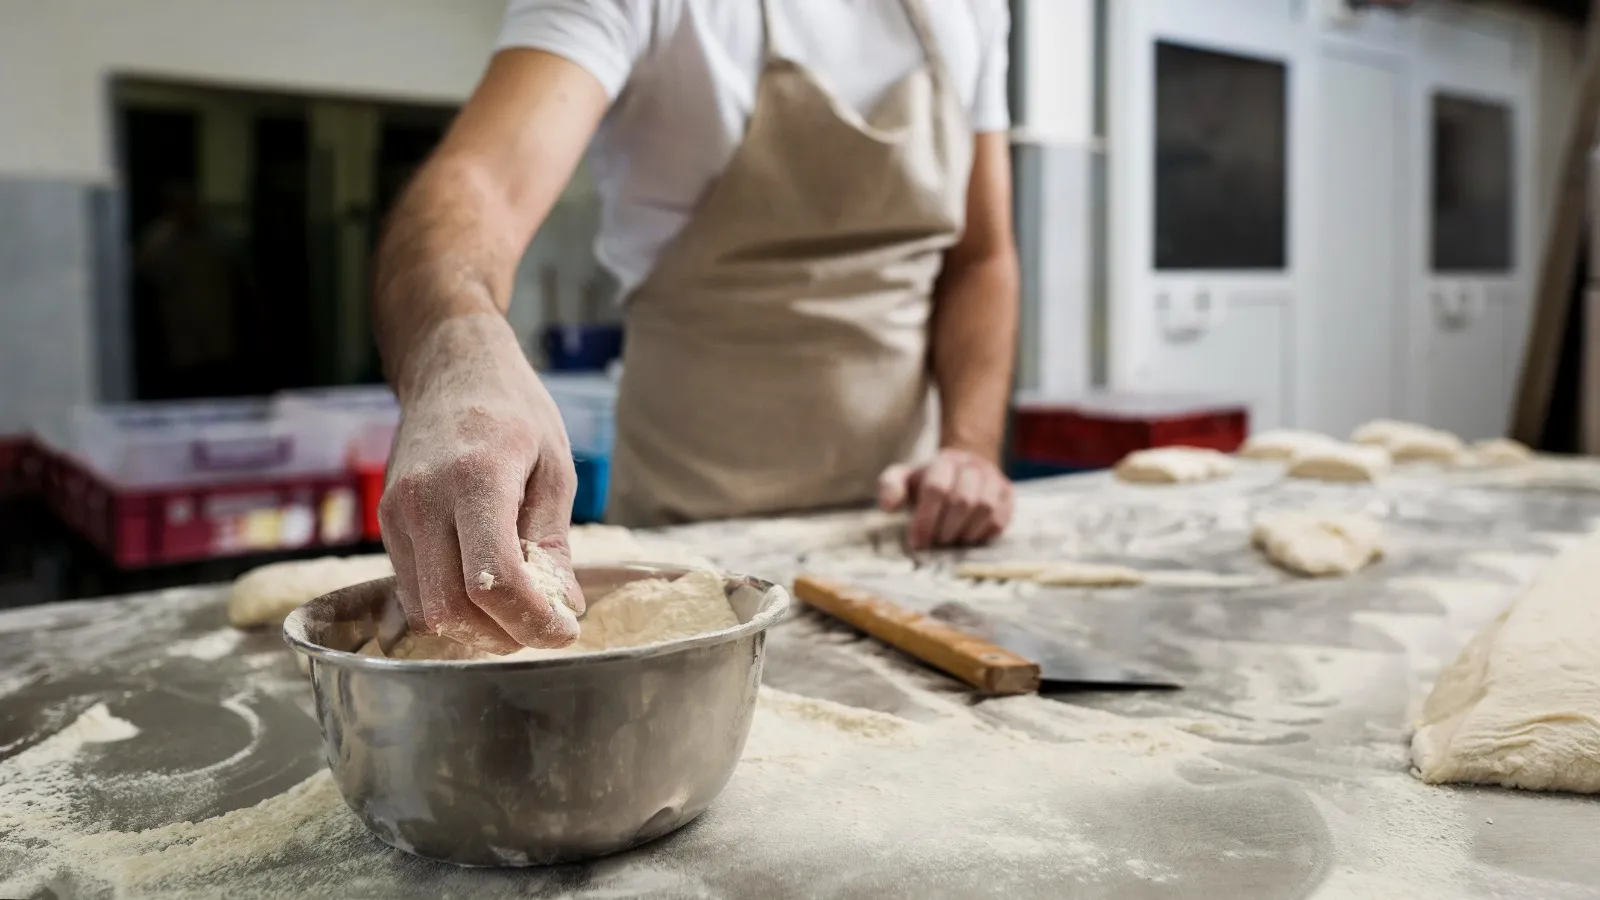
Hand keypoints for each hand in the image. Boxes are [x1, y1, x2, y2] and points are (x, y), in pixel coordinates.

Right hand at [379, 313, 583, 653]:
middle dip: (504, 637)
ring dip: (476, 632)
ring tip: (519, 617)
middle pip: (451, 609)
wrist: (450, 367)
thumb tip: (564, 606)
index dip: (531, 621)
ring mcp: (397, 515)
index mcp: (475, 479)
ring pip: (426, 610)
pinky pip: (414, 591)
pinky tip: (488, 597)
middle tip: (545, 630)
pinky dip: (453, 609)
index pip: (492, 580)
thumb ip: (554, 541)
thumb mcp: (554, 467)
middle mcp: (424, 501)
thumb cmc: (512, 408)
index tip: (565, 630)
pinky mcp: (387, 525)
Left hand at [877, 449, 1013, 549]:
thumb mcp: (903, 479)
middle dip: (946, 528)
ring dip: (965, 532)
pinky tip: (968, 537)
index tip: (917, 542)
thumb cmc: (927, 481)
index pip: (936, 488)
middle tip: (936, 541)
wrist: (961, 470)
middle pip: (963, 500)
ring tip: (952, 539)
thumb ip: (890, 487)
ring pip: (985, 508)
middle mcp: (972, 465)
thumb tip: (888, 506)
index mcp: (944, 460)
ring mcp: (993, 478)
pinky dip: (982, 534)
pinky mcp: (1007, 494)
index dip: (925, 519)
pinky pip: (1000, 519)